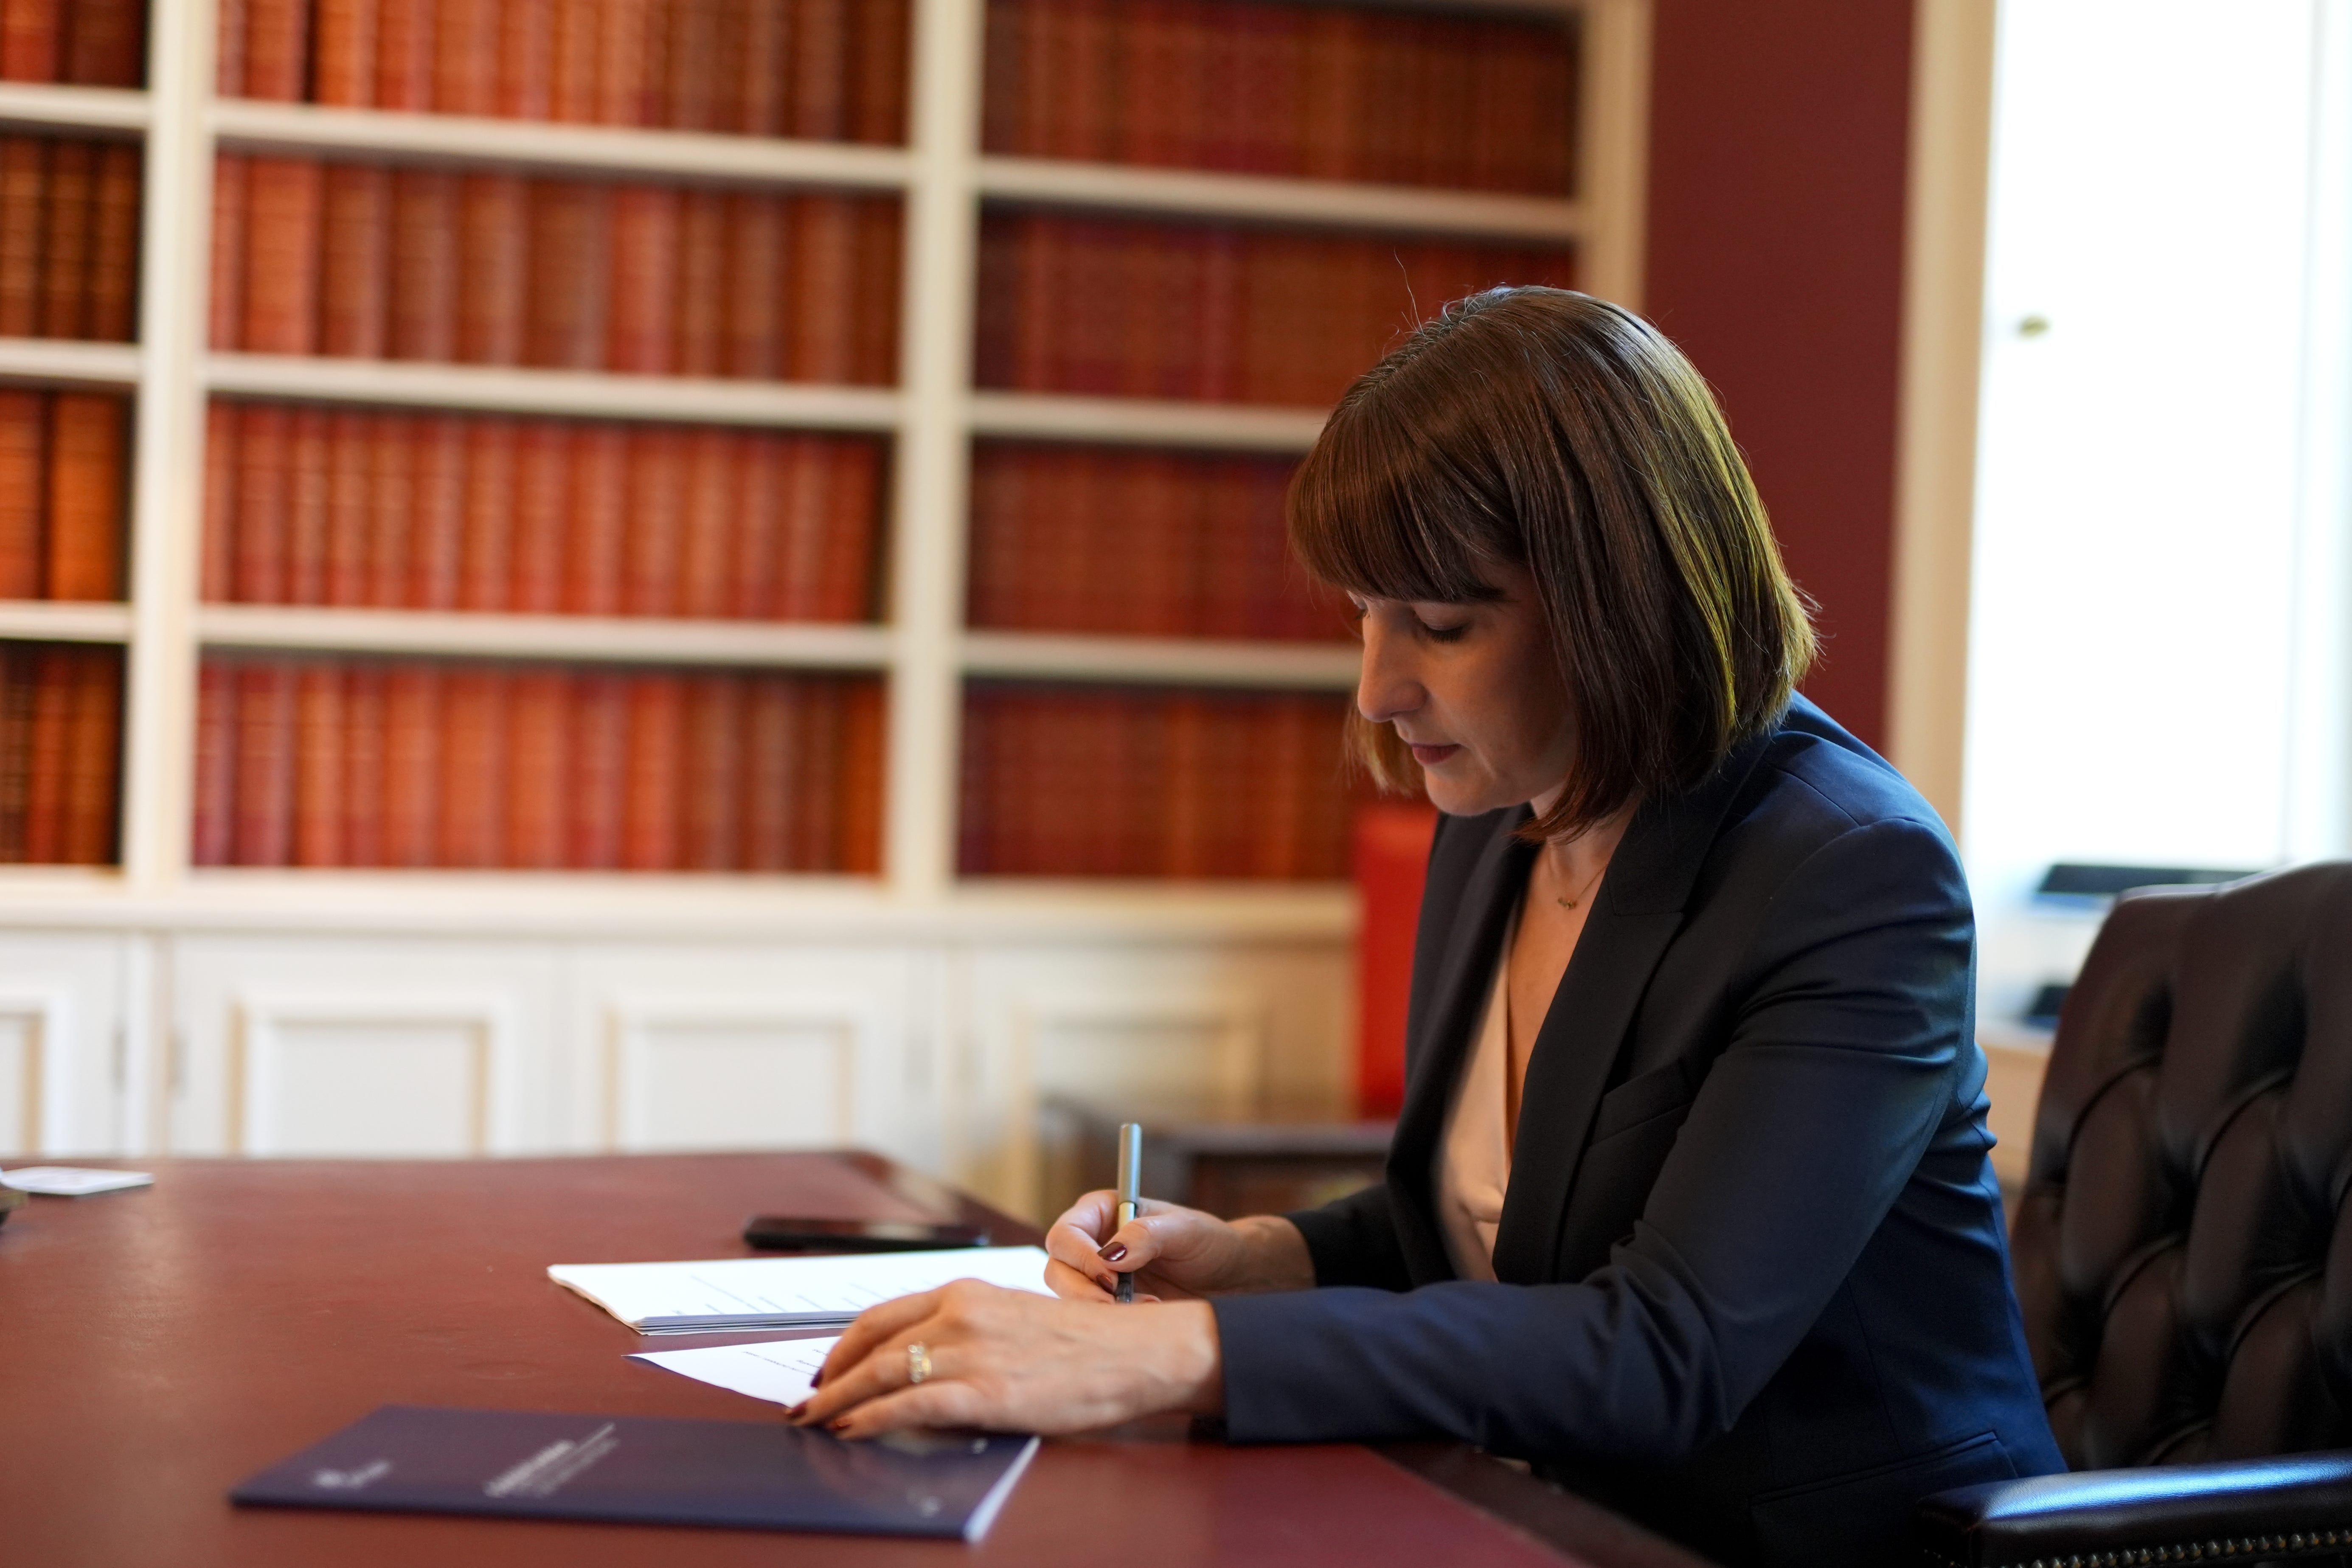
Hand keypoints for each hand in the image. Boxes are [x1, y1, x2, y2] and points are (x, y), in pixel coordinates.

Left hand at [789, 1281, 1220, 1437]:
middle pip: (872, 1346)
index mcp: (967, 1293)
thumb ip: (968, 1331)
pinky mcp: (985, 1392)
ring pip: (882, 1375)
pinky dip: (872, 1420)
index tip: (826, 1369)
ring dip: (840, 1403)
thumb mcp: (1015, 1319)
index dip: (845, 1346)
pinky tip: (852, 1432)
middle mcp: (961, 1314)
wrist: (1135, 1354)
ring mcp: (971, 1352)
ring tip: (817, 1424)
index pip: (883, 1316)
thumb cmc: (1084, 1344)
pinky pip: (910, 1407)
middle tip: (807, 1403)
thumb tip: (925, 1361)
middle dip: (830, 1378)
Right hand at [1043, 1191, 1313, 1301]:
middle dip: (1083, 1292)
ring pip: (1069, 1299)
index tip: (1112, 1276)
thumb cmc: (1208, 1242)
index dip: (1081, 1257)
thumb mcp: (1185, 1231)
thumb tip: (1111, 1254)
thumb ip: (1148, 1235)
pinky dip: (1111, 1325)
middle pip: (1058, 1269)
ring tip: (1147, 1309)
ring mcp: (1097, 1278)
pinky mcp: (1109, 1307)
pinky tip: (1146, 1320)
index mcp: (1102, 1212)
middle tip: (1119, 1305)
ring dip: (1100, 1311)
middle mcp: (1092, 1243)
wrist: (1230, 1278)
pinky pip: (1092, 1319)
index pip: (1066, 1234)